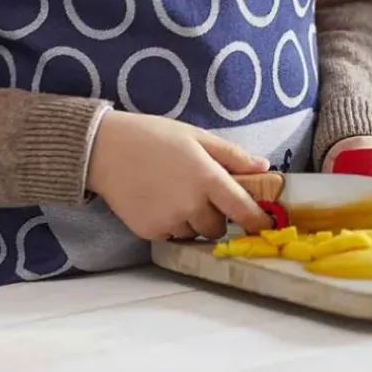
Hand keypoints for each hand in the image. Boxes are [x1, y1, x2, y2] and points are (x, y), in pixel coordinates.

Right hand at [87, 111, 272, 240]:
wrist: (105, 149)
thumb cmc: (154, 136)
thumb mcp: (198, 137)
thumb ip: (232, 155)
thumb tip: (263, 167)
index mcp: (207, 178)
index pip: (242, 209)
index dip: (257, 219)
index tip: (266, 224)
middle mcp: (190, 205)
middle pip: (218, 226)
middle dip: (217, 214)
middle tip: (203, 192)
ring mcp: (169, 221)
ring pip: (195, 232)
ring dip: (194, 220)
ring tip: (177, 192)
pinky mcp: (149, 231)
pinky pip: (172, 235)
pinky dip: (173, 224)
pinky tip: (160, 200)